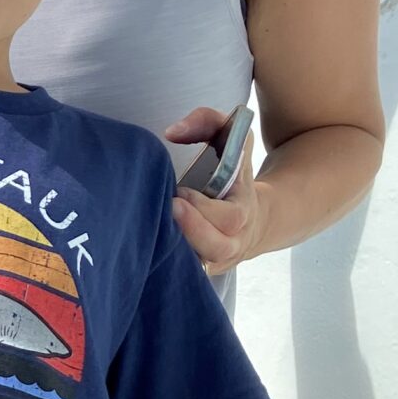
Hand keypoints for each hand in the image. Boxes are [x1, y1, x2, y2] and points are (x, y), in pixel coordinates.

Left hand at [167, 106, 265, 276]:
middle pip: (217, 248)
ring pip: (201, 268)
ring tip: (153, 234)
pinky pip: (184, 276)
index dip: (205, 210)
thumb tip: (172, 133)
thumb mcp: (230, 137)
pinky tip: (143, 254)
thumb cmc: (231, 169)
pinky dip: (167, 268)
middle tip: (167, 210)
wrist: (254, 216)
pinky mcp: (199, 270)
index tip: (179, 194)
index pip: (230, 218)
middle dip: (192, 232)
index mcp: (243, 210)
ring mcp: (216, 260)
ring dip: (177, 254)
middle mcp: (232, 241)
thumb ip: (205, 122)